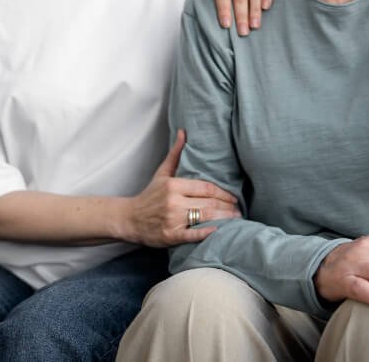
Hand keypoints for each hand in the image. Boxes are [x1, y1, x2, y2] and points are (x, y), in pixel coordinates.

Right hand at [124, 130, 239, 246]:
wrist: (128, 219)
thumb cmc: (149, 195)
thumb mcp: (162, 173)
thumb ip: (175, 154)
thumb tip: (183, 132)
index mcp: (174, 185)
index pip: (206, 188)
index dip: (223, 193)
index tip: (235, 197)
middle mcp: (173, 202)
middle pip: (208, 203)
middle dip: (227, 206)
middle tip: (239, 209)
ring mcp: (172, 220)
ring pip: (204, 217)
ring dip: (223, 218)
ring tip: (235, 219)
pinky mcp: (170, 236)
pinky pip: (192, 235)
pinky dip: (206, 233)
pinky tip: (218, 231)